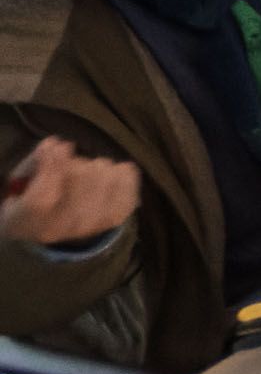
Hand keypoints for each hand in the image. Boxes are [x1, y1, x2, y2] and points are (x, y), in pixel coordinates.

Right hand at [3, 137, 139, 248]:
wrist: (57, 227)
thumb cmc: (33, 197)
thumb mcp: (19, 184)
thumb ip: (33, 163)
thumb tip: (53, 146)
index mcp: (27, 224)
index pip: (41, 200)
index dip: (51, 167)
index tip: (59, 143)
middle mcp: (61, 230)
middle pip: (79, 181)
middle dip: (75, 163)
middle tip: (70, 163)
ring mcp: (92, 225)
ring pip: (104, 176)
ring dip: (96, 166)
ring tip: (86, 172)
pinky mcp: (117, 215)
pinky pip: (127, 180)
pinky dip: (120, 171)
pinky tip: (109, 173)